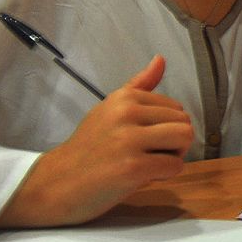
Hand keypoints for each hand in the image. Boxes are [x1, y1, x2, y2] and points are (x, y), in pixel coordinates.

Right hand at [0, 57, 193, 227]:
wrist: (57, 183)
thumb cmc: (88, 147)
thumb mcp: (109, 109)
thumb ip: (139, 87)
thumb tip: (160, 58)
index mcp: (124, 97)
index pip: (176, 108)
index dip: (166, 128)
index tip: (143, 140)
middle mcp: (127, 112)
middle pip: (184, 123)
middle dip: (174, 143)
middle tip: (147, 155)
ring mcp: (129, 140)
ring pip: (184, 139)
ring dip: (174, 156)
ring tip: (150, 164)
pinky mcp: (133, 167)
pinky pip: (175, 165)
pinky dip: (164, 175)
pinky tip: (142, 178)